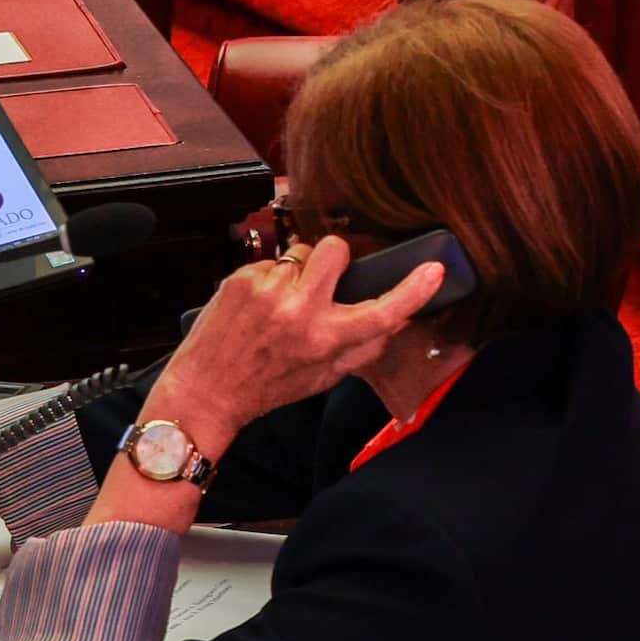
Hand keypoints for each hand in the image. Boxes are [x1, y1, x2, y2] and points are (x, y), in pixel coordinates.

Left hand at [148, 234, 441, 445]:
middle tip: (322, 279)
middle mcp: (301, 312)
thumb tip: (397, 320)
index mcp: (326, 341)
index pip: (382, 312)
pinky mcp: (242, 278)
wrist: (206, 390)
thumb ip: (362, 349)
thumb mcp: (322, 378)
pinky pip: (270, 262)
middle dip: (335, 258)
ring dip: (298, 271)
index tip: (433, 270)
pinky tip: (255, 306)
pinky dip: (268, 279)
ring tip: (279, 302)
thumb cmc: (267, 387)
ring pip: (301, 253)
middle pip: (337, 250)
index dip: (413, 290)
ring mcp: (269, 290)